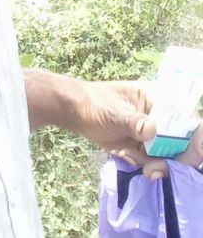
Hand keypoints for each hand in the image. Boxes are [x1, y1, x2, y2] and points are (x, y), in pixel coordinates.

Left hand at [75, 80, 201, 179]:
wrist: (77, 113)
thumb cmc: (94, 104)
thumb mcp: (112, 112)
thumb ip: (132, 121)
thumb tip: (151, 130)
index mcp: (159, 98)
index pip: (188, 116)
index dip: (196, 136)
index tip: (193, 152)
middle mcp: (163, 117)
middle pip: (185, 142)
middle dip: (175, 159)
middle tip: (154, 169)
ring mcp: (156, 134)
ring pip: (172, 156)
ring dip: (157, 165)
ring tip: (133, 160)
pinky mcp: (147, 149)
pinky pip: (156, 163)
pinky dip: (144, 166)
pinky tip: (125, 155)